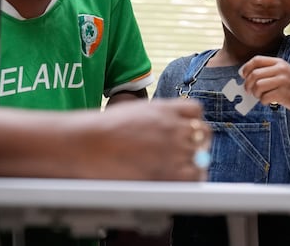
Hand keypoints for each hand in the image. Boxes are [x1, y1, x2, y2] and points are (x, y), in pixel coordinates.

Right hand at [72, 98, 211, 181]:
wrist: (86, 144)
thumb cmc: (102, 129)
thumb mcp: (133, 110)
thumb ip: (155, 116)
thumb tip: (165, 127)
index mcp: (163, 108)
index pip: (196, 110)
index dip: (193, 122)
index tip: (189, 131)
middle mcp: (172, 125)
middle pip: (203, 133)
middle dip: (198, 142)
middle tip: (189, 152)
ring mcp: (172, 148)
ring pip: (202, 155)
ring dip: (195, 162)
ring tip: (182, 169)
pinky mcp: (168, 172)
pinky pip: (195, 176)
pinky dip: (192, 179)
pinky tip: (180, 180)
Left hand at [240, 55, 289, 112]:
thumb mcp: (282, 72)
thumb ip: (267, 72)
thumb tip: (246, 77)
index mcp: (278, 62)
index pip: (256, 60)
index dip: (246, 67)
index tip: (243, 75)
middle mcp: (280, 69)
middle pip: (254, 74)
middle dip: (247, 84)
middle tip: (248, 90)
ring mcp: (283, 81)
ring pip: (258, 86)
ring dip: (255, 93)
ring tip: (260, 96)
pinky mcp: (284, 93)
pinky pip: (265, 97)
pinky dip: (263, 101)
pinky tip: (268, 101)